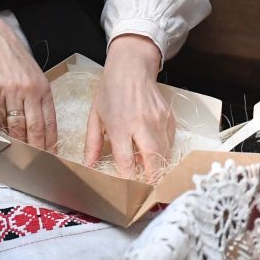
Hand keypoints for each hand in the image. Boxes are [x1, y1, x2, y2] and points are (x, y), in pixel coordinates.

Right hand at [0, 9, 56, 149]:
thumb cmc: (12, 58)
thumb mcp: (32, 76)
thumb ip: (36, 98)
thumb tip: (37, 125)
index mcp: (43, 88)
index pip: (50, 122)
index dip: (51, 142)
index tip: (52, 156)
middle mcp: (30, 91)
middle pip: (36, 128)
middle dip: (37, 149)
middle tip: (37, 164)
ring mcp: (11, 93)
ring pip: (17, 127)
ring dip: (18, 144)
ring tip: (20, 157)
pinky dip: (2, 130)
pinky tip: (3, 138)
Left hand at [85, 34, 173, 180]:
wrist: (132, 67)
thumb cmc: (111, 90)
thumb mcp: (95, 116)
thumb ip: (92, 144)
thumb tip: (89, 166)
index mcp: (120, 125)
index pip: (126, 160)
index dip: (127, 179)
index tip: (127, 191)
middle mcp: (141, 124)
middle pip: (152, 160)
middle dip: (151, 179)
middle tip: (147, 192)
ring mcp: (158, 121)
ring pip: (165, 153)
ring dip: (158, 167)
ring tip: (150, 175)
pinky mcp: (169, 118)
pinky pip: (170, 142)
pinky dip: (164, 152)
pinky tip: (154, 154)